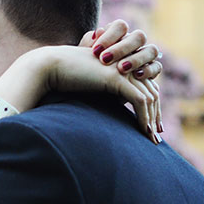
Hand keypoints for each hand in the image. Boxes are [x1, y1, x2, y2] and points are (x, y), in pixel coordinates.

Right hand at [0, 45, 160, 143]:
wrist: (48, 68)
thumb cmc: (62, 79)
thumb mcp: (88, 87)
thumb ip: (101, 94)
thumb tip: (106, 113)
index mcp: (120, 65)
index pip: (145, 86)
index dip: (152, 107)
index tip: (150, 127)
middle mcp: (125, 64)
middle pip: (152, 91)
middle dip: (155, 115)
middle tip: (155, 137)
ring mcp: (122, 70)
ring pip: (149, 96)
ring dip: (151, 119)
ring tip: (150, 139)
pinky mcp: (116, 77)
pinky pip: (139, 99)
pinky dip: (143, 117)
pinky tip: (143, 131)